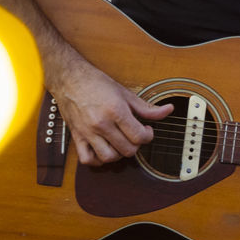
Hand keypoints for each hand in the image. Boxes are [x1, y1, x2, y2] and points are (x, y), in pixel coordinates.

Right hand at [52, 59, 172, 165]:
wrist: (70, 79)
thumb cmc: (97, 83)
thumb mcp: (126, 93)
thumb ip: (147, 107)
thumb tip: (168, 110)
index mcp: (116, 111)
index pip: (139, 137)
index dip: (148, 136)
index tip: (146, 129)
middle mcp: (101, 124)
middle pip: (127, 150)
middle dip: (136, 144)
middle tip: (135, 134)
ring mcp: (87, 132)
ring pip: (109, 158)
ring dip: (119, 154)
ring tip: (121, 142)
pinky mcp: (77, 137)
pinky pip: (87, 160)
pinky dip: (97, 160)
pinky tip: (104, 150)